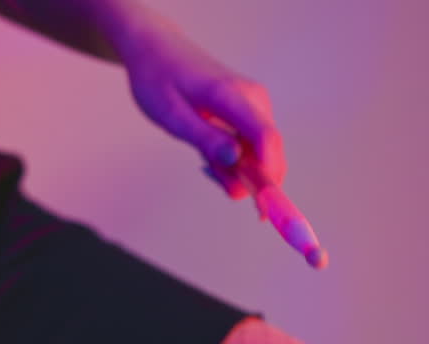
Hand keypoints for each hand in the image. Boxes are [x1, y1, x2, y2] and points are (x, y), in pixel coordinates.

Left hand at [120, 25, 284, 200]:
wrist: (157, 49)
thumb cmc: (159, 80)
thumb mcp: (171, 115)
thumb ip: (205, 139)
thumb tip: (236, 162)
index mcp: (232, 96)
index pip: (266, 138)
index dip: (269, 176)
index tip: (262, 210)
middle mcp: (253, 100)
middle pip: (270, 153)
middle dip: (250, 181)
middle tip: (210, 177)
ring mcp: (255, 105)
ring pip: (262, 155)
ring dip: (238, 171)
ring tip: (203, 162)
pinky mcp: (251, 112)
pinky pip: (253, 148)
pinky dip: (236, 161)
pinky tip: (210, 156)